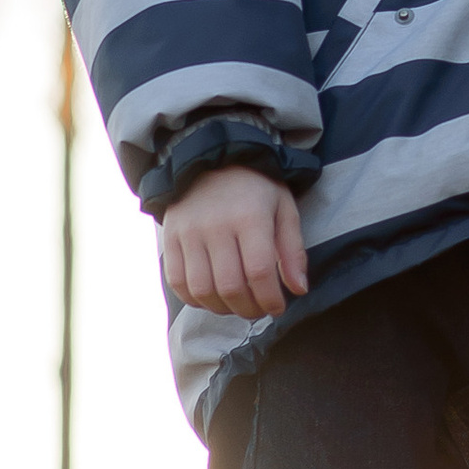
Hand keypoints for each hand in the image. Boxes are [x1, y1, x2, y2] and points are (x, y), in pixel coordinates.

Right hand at [159, 162, 307, 318]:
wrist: (211, 158)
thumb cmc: (255, 188)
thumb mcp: (284, 208)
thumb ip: (293, 249)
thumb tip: (299, 289)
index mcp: (250, 217)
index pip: (259, 272)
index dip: (270, 299)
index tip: (278, 308)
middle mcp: (216, 226)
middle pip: (230, 286)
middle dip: (248, 309)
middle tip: (259, 309)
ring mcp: (189, 233)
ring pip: (202, 290)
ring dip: (222, 309)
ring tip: (236, 305)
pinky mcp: (170, 238)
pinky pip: (177, 282)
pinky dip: (194, 299)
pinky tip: (211, 297)